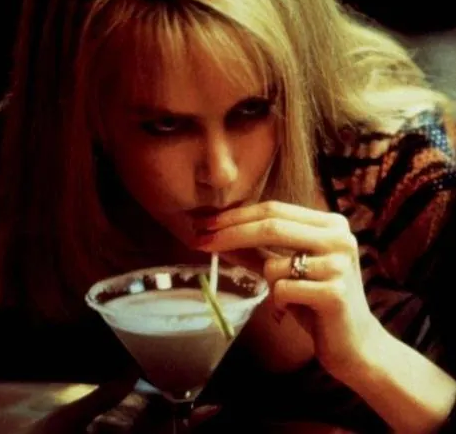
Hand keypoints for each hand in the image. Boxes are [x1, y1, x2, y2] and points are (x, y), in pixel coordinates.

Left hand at [195, 200, 381, 378]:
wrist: (355, 345)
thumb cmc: (315, 303)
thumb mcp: (284, 270)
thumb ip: (255, 251)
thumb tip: (215, 236)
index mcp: (330, 224)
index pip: (274, 209)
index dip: (236, 216)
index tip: (204, 224)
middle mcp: (339, 237)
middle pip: (271, 225)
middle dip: (228, 234)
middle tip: (199, 241)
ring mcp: (339, 264)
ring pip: (273, 264)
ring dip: (267, 283)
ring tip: (287, 298)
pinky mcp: (335, 293)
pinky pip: (281, 290)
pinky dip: (277, 303)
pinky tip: (295, 312)